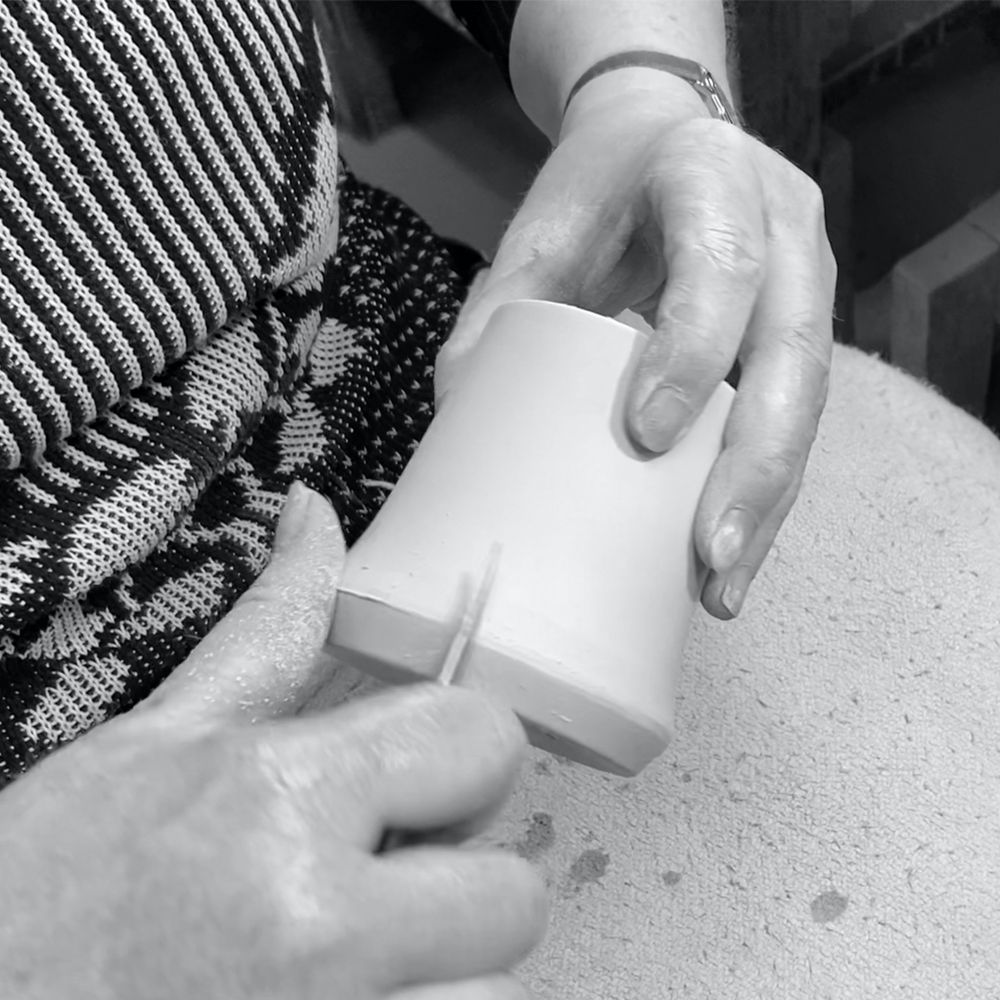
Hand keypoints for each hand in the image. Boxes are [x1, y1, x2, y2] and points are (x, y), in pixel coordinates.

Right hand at [0, 483, 546, 998]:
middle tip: (383, 894)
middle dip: (459, 889)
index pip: (482, 742)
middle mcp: (316, 926)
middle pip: (511, 893)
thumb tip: (315, 511)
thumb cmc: (39, 899)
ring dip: (436, 982)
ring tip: (349, 973)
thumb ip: (268, 630)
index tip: (427, 787)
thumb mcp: (152, 743)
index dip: (463, 761)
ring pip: (493, 996)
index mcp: (277, 796)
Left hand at [438, 85, 835, 619]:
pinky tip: (729, 559)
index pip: (721, 262)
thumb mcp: (541, 228)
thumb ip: (501, 309)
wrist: (664, 141)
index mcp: (711, 175)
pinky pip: (796, 423)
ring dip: (768, 504)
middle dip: (754, 465)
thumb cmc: (598, 189)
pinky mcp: (803, 337)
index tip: (648, 436)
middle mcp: (784, 228)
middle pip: (793, 355)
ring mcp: (808, 285)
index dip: (694, 349)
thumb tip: (459, 416)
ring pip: (807, 405)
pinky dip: (765, 496)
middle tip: (707, 554)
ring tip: (721, 586)